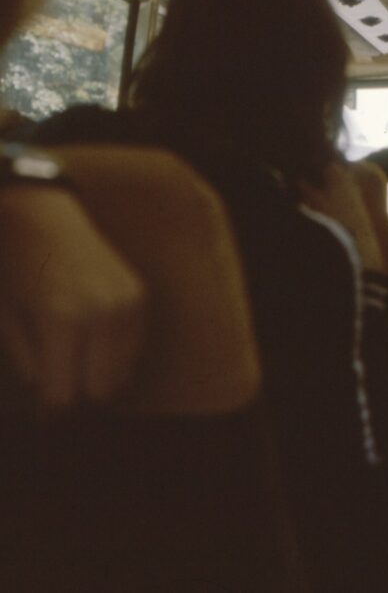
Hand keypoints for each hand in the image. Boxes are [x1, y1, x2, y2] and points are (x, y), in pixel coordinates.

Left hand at [0, 186, 146, 407]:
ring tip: (76, 354)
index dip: (50, 404)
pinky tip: (94, 335)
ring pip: (123, 373)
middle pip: (100, 389)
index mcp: (63, 321)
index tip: (41, 403)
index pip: (65, 394)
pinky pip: (135, 349)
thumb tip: (50, 405)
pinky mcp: (141, 298)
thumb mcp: (7, 318)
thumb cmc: (15, 267)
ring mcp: (127, 305)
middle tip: (58, 376)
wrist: (42, 216)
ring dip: (98, 372)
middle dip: (77, 390)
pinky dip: (116, 352)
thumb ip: (29, 364)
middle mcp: (103, 314)